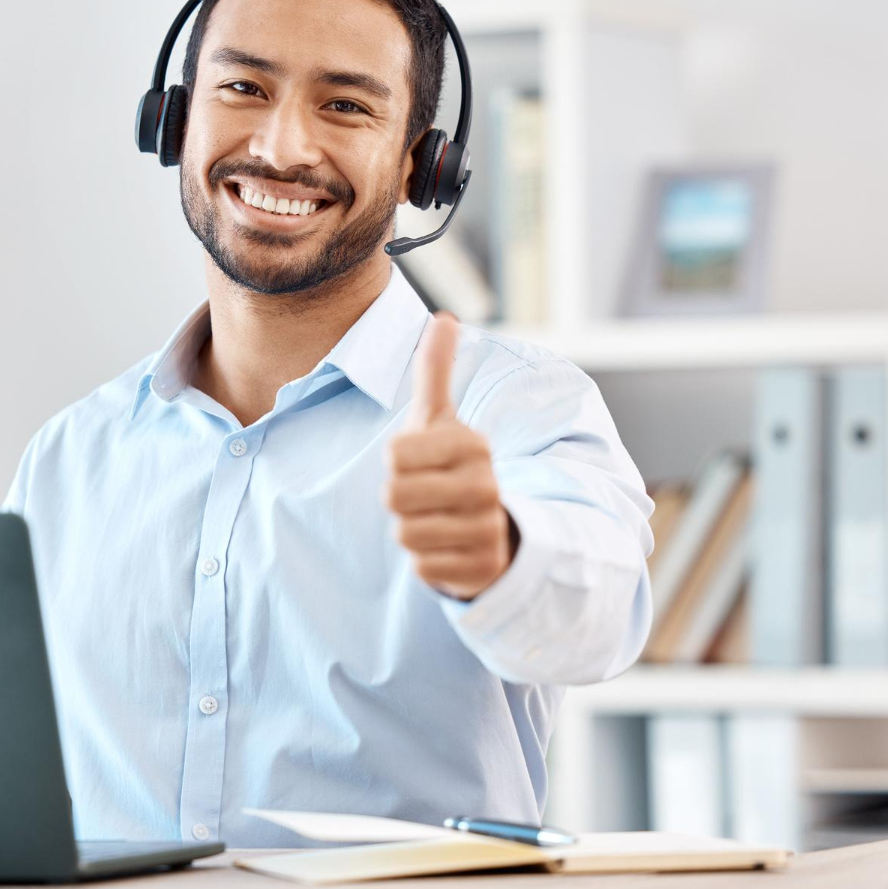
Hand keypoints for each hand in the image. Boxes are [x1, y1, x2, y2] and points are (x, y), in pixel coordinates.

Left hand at [384, 312, 517, 600]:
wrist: (493, 529)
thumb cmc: (453, 467)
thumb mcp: (442, 419)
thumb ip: (436, 371)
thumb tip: (444, 317)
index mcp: (474, 445)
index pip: (395, 456)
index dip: (397, 462)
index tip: (420, 462)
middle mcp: (486, 486)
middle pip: (394, 497)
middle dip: (399, 499)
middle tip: (425, 495)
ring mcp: (487, 530)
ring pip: (406, 534)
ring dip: (412, 530)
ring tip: (437, 520)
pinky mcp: (481, 570)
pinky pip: (423, 568)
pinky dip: (427, 561)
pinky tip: (447, 548)